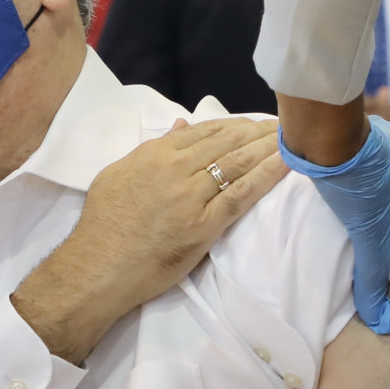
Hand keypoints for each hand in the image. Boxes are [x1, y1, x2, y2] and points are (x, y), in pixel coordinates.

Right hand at [13, 117, 288, 364]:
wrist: (97, 266)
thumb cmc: (104, 224)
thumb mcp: (119, 173)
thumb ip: (153, 149)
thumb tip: (182, 126)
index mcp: (155, 154)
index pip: (205, 131)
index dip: (235, 124)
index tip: (255, 123)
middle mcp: (175, 168)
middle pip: (228, 142)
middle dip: (259, 131)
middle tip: (285, 124)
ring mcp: (191, 196)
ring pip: (239, 163)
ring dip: (269, 147)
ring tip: (292, 139)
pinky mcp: (203, 225)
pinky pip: (242, 195)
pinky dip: (267, 176)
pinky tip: (287, 164)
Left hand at [280, 116, 389, 334]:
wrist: (328, 137)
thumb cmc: (358, 188)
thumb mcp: (369, 239)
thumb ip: (373, 281)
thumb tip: (381, 323)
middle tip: (379, 241)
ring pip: (389, 179)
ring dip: (378, 196)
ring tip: (359, 216)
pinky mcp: (364, 131)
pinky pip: (368, 160)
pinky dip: (360, 175)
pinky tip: (344, 187)